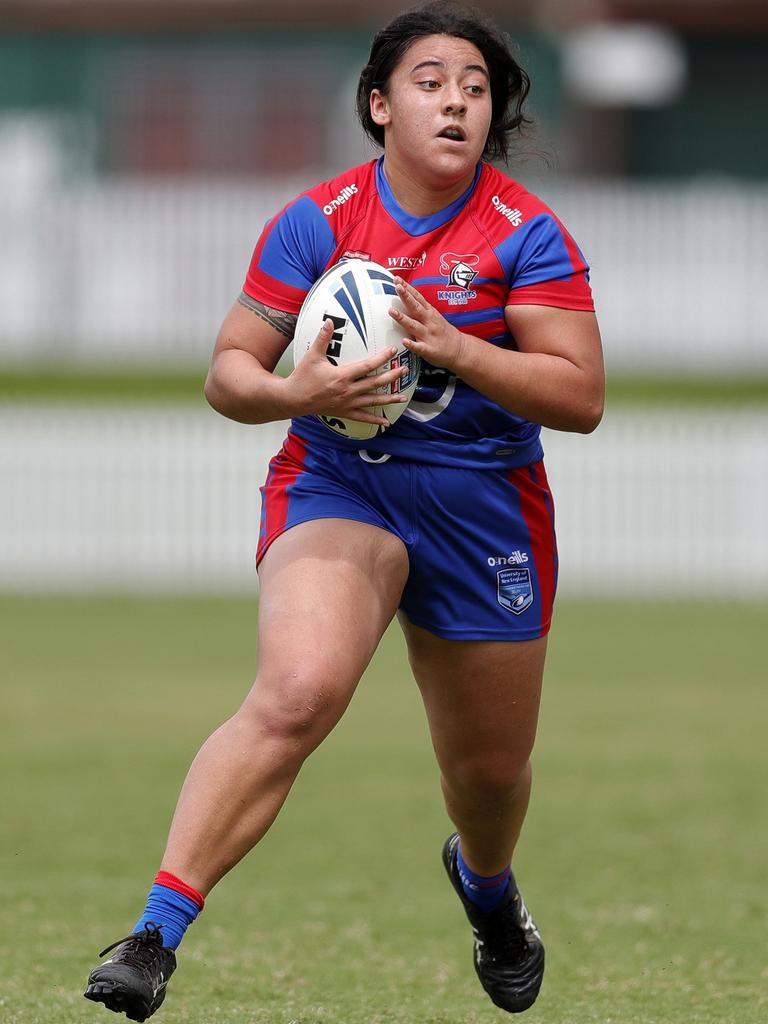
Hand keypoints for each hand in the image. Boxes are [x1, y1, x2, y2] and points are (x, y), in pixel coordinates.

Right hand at [286, 319, 408, 425]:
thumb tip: (329, 321)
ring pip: (373, 401)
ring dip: (389, 398)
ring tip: (403, 396)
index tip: (393, 351)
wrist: (293, 399)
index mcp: (342, 376)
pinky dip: (376, 419)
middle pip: (375, 383)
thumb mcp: (312, 356)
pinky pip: (363, 417)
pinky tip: (387, 422)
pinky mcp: (344, 412)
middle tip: (405, 370)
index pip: (367, 366)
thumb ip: (323, 338)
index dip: (382, 358)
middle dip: (392, 376)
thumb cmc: (302, 377)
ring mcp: (347, 403)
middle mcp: (348, 391)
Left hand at [389, 278, 465, 371]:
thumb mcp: (433, 316)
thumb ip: (420, 308)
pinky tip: (404, 341)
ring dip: (403, 318)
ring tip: (391, 311)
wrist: (459, 349)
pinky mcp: (429, 350)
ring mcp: (429, 335)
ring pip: (414, 326)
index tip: (397, 279)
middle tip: (397, 287)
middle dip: (406, 297)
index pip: (417, 297)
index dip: (407, 288)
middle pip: (415, 307)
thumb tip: (405, 296)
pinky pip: (419, 347)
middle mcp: (429, 321)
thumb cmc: (442, 332)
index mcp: (429, 312)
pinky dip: (412, 344)